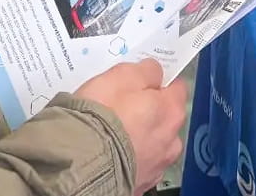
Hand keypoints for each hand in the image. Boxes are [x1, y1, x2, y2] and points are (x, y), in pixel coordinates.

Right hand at [76, 61, 187, 194]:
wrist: (79, 164)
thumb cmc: (101, 116)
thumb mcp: (122, 75)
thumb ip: (145, 71)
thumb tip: (154, 73)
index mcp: (171, 111)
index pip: (176, 87)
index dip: (158, 82)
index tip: (141, 82)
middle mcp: (171, 140)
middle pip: (165, 116)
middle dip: (149, 110)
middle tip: (120, 107)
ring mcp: (157, 165)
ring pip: (153, 142)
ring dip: (139, 136)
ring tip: (112, 133)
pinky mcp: (140, 183)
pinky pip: (138, 163)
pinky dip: (129, 156)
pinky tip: (111, 152)